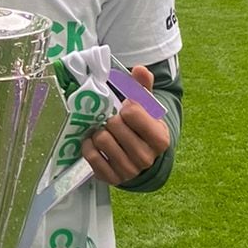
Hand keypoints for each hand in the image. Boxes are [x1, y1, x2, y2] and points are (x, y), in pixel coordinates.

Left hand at [80, 64, 170, 185]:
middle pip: (114, 125)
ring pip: (101, 140)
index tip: (127, 110)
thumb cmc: (142, 127)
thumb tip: (139, 69)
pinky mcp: (111, 178)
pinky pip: (91, 157)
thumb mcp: (147, 108)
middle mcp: (146, 157)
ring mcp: (129, 171)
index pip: (132, 113)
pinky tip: (93, 142)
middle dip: (111, 119)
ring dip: (98, 132)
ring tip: (104, 131)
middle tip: (113, 121)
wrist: (141, 155)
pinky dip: (88, 146)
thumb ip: (143, 87)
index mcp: (159, 138)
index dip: (126, 107)